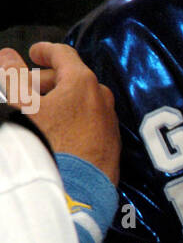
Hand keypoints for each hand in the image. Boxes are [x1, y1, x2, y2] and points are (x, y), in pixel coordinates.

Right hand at [0, 43, 120, 184]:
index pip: (63, 55)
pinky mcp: (111, 146)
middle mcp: (102, 99)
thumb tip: (6, 56)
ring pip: (82, 103)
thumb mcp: (22, 106)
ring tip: (40, 114)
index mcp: (83, 82)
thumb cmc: (48, 145)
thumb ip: (13, 76)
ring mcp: (110, 124)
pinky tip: (58, 134)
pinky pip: (90, 124)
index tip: (34, 53)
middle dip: (48, 81)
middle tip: (27, 88)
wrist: (74, 191)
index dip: (45, 51)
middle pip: (73, 79)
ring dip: (61, 102)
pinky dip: (74, 121)